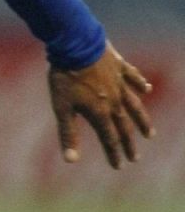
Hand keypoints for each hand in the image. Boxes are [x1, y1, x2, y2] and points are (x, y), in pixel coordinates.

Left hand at [48, 43, 152, 167]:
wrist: (74, 45)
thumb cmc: (64, 77)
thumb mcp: (62, 108)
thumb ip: (68, 134)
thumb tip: (70, 161)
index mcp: (99, 111)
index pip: (109, 138)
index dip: (114, 153)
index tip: (119, 166)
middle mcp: (114, 100)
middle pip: (124, 126)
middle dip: (129, 144)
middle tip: (135, 158)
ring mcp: (119, 83)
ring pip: (135, 105)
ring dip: (142, 121)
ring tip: (150, 134)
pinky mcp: (119, 67)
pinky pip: (133, 78)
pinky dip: (140, 85)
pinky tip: (147, 89)